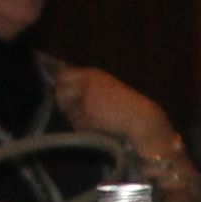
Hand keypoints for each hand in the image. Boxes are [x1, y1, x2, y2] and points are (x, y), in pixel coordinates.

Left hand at [64, 66, 178, 157]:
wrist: (140, 119)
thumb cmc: (124, 106)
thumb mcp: (105, 90)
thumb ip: (84, 89)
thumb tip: (59, 93)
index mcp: (92, 74)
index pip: (62, 75)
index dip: (61, 86)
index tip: (66, 96)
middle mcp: (86, 82)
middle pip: (59, 93)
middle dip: (65, 104)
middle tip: (81, 112)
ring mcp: (85, 97)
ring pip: (67, 110)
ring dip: (75, 117)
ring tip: (94, 120)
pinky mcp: (87, 113)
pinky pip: (76, 124)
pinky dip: (83, 127)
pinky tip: (98, 127)